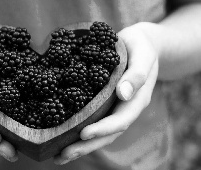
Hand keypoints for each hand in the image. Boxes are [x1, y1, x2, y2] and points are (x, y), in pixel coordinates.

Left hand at [54, 24, 158, 164]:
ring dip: (80, 145)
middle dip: (86, 145)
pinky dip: (80, 130)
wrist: (141, 44)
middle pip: (108, 133)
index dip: (103, 129)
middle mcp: (126, 108)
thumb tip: (123, 94)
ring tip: (58, 155)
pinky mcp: (106, 102)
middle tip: (62, 156)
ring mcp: (116, 107)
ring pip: (100, 131)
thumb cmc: (142, 47)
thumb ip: (137, 74)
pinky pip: (94, 118)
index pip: (121, 120)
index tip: (83, 134)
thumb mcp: (143, 55)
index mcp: (137, 99)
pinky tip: (63, 134)